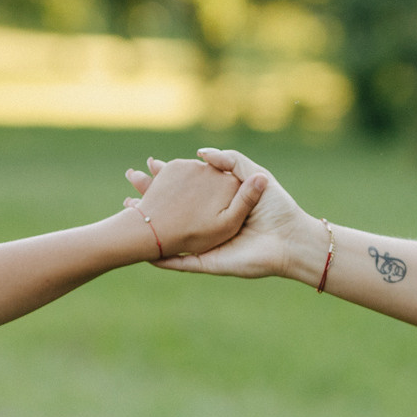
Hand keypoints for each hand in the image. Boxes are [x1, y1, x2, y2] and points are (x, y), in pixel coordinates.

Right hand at [121, 154, 263, 259]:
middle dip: (151, 198)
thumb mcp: (254, 174)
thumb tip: (200, 154)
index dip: (168, 177)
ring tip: (127, 214)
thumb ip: (229, 161)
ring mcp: (207, 243)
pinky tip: (143, 253)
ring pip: (172, 235)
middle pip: (175, 210)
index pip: (188, 187)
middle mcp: (210, 223)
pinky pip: (181, 263)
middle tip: (129, 186)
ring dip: (150, 227)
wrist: (289, 239)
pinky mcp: (209, 262)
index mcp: (219, 202)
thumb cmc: (276, 206)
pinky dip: (163, 259)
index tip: (149, 166)